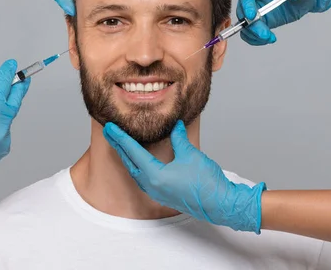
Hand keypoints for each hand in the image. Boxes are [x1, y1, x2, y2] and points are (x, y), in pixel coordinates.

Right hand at [0, 60, 29, 197]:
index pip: (4, 87)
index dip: (8, 73)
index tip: (11, 64)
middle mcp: (3, 126)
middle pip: (15, 100)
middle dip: (18, 87)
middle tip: (22, 76)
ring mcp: (6, 138)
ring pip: (9, 115)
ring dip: (4, 107)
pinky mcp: (5, 146)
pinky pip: (5, 128)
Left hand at [103, 120, 266, 232]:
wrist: (221, 205)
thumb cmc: (206, 183)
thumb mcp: (190, 154)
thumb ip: (179, 139)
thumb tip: (175, 126)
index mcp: (155, 176)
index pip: (132, 152)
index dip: (121, 138)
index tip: (110, 128)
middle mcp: (152, 186)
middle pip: (130, 162)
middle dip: (119, 146)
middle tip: (109, 133)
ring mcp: (157, 192)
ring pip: (135, 172)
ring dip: (127, 157)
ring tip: (120, 144)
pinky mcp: (164, 195)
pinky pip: (144, 178)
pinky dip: (138, 166)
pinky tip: (139, 161)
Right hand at [237, 0, 330, 44]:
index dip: (246, 4)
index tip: (253, 16)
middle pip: (243, 11)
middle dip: (252, 25)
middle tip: (265, 34)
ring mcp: (254, 10)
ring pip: (245, 25)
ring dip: (254, 34)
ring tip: (270, 38)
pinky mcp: (259, 22)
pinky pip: (250, 33)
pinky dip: (256, 39)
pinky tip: (269, 39)